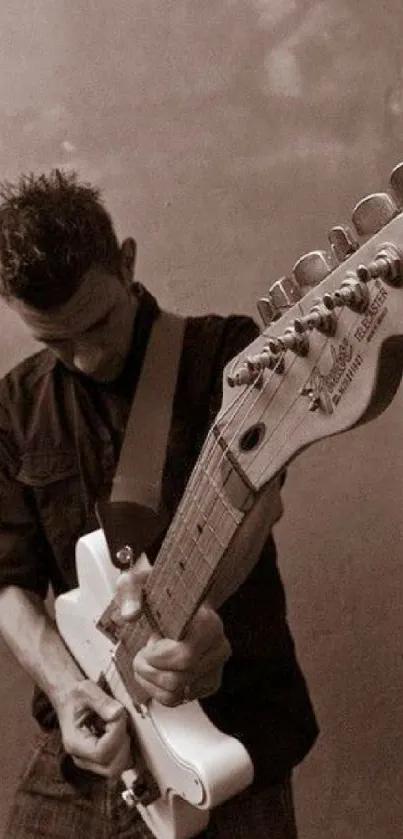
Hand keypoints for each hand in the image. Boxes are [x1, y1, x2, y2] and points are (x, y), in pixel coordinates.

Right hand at [56, 679, 131, 776]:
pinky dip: (124, 748)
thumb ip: (102, 701)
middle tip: (120, 722)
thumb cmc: (75, 694)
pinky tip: (118, 730)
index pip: (102, 752)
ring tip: (118, 725)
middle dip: (123, 745)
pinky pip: (118, 762)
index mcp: (74, 743)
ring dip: (124, 746)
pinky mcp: (99, 759)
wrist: (67, 697)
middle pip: (111, 769)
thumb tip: (118, 714)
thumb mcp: (86, 689)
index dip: (116, 734)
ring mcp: (90, 761)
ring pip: (117, 768)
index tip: (118, 714)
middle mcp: (81, 758)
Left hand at [116, 565, 230, 705]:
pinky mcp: (209, 682)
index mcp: (207, 623)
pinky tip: (157, 671)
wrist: (185, 601)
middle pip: (177, 680)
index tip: (148, 643)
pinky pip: (179, 700)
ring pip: (177, 694)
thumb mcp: (141, 581)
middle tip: (142, 653)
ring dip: (151, 682)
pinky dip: (159, 691)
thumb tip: (129, 615)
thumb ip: (131, 591)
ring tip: (149, 660)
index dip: (157, 657)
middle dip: (148, 670)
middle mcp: (218, 647)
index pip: (185, 657)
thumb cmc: (163, 593)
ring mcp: (215, 667)